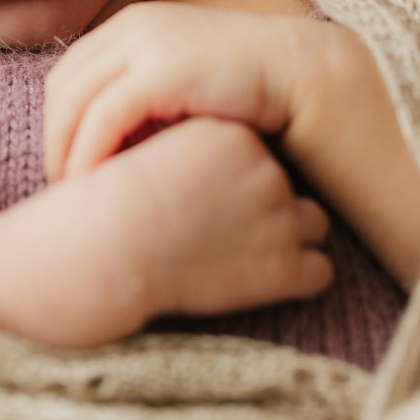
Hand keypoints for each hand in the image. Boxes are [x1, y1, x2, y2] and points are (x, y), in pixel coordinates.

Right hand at [0, 116, 332, 347]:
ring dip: (285, 240)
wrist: (100, 250)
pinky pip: (318, 273)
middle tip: (218, 233)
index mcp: (236, 136)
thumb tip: (214, 152)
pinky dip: (296, 280)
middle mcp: (268, 172)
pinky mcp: (284, 267)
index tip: (204, 203)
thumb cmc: (112, 205)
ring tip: (239, 256)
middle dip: (262, 209)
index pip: (262, 153)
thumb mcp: (149, 150)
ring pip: (313, 223)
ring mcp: (280, 218)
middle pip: (286, 185)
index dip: (238, 181)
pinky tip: (260, 283)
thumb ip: (187, 144)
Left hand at [47, 0, 419, 290]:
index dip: (59, 121)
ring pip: (73, 103)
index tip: (65, 164)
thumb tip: (111, 141)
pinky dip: (88, 154)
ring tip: (74, 193)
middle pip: (63, 88)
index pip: (70, 74)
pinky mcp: (159, 71)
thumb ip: (144, 96)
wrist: (303, 75)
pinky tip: (94, 185)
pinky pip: (102, 119)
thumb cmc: (248, 88)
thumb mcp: (184, 81)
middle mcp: (131, 26)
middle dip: (54, 138)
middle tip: (61, 186)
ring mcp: (143, 44)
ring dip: (64, 151)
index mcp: (132, 24)